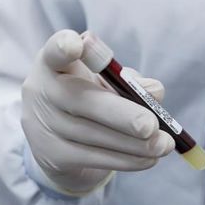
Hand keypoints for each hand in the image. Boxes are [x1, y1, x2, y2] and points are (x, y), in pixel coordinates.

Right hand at [22, 30, 174, 194]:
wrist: (58, 141)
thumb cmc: (89, 98)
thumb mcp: (106, 83)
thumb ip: (129, 81)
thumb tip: (155, 91)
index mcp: (53, 63)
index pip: (55, 50)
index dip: (64, 46)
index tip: (78, 45)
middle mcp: (41, 91)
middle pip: (80, 100)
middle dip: (121, 114)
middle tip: (151, 125)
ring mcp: (42, 125)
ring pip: (92, 135)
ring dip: (134, 144)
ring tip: (164, 145)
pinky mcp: (52, 155)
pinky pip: (94, 158)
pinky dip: (126, 159)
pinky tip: (149, 158)